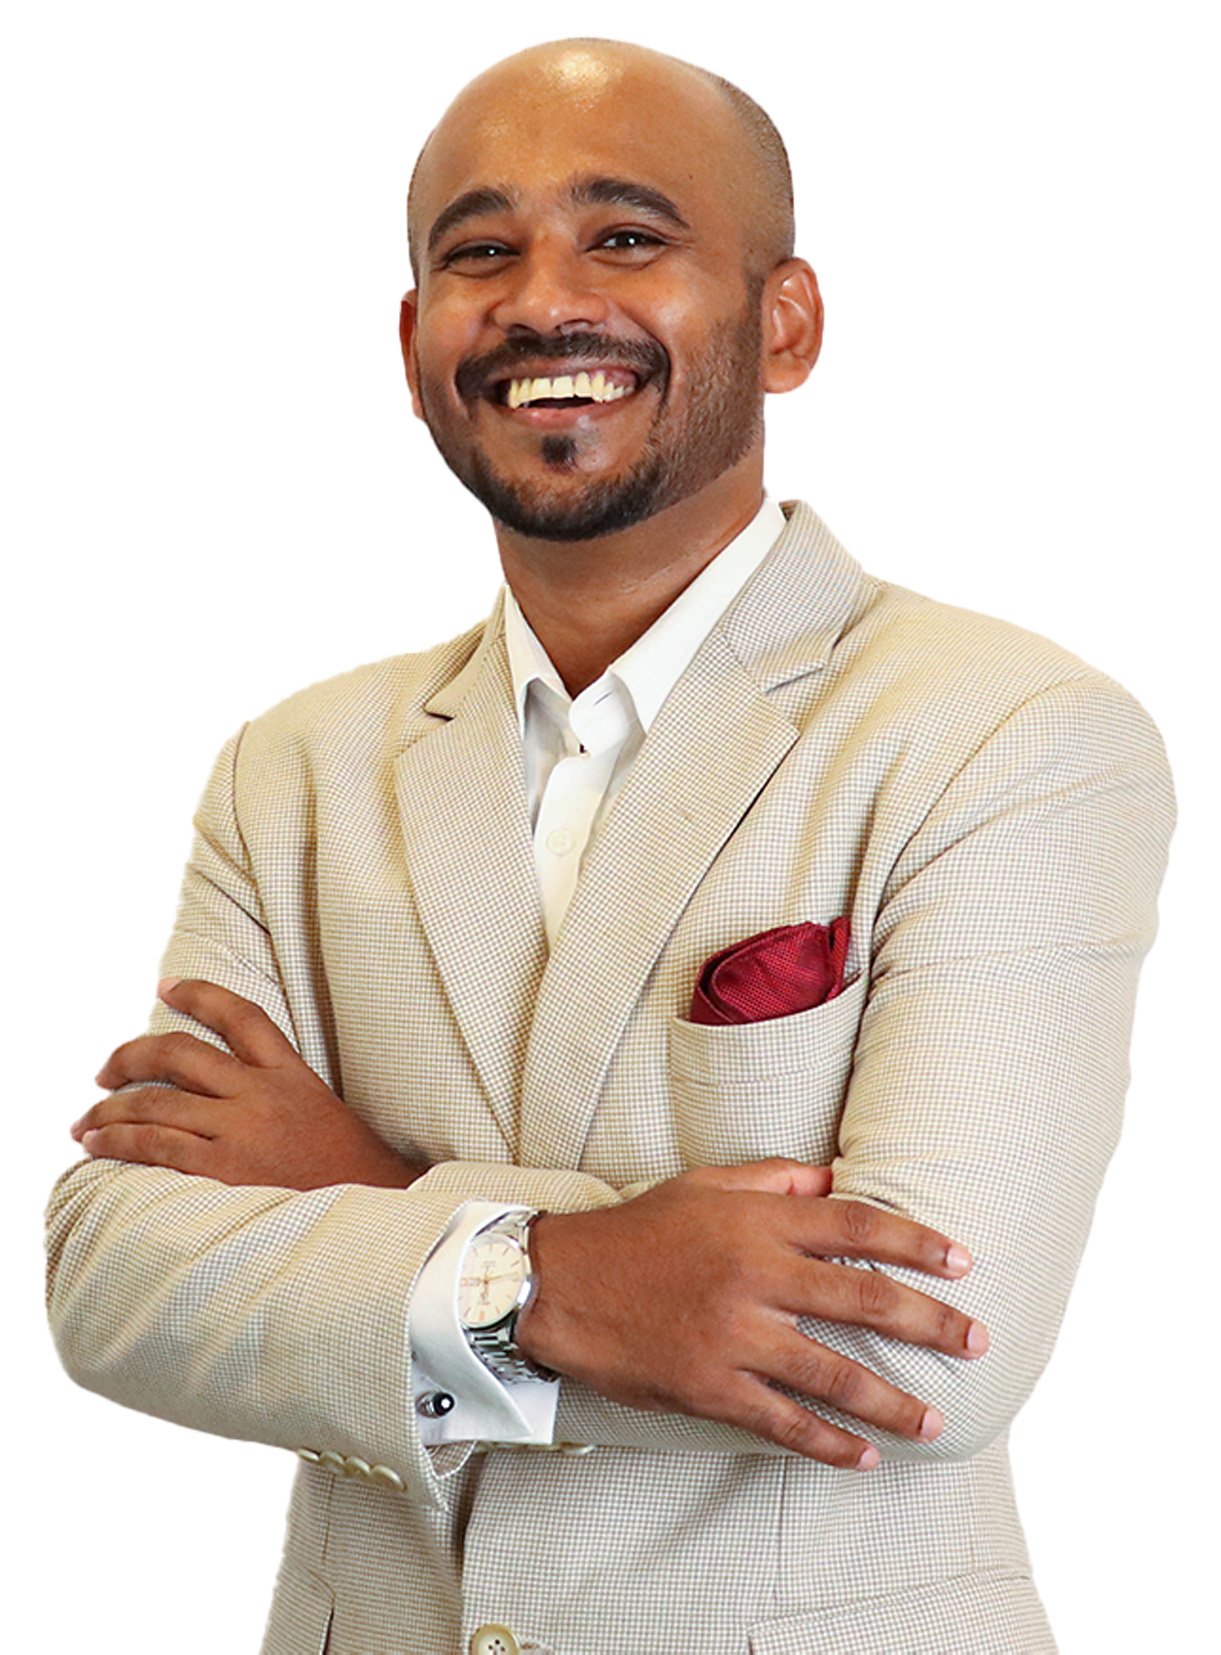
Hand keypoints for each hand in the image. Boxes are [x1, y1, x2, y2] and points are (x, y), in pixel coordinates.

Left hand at [72, 979, 426, 1190]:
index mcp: (290, 1074)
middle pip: (179, 1054)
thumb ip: (276, 1092)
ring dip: (110, 1110)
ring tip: (85, 1122)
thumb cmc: (350, 1171)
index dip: (199, 994)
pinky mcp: (224, 1172)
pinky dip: (119, 1143)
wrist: (377, 1213)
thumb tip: (223, 1090)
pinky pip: (156, 1147)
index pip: (240, 1016)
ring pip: (156, 1103)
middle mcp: (261, 1094)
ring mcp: (241, 1132)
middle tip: (104, 1070)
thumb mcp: (322, 1110)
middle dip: (129, 1056)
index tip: (166, 986)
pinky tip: (97, 1146)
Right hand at [517, 1159, 987, 1469]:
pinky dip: (830, 1443)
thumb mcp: (704, 1186)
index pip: (857, 1226)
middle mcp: (755, 1274)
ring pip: (835, 1373)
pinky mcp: (711, 1387)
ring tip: (936, 1419)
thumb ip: (773, 1180)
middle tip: (977, 1341)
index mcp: (758, 1220)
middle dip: (931, 1322)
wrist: (560, 1285)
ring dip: (894, 1400)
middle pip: (864, 1298)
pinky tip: (864, 1455)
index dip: (916, 1244)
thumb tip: (834, 1181)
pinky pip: (784, 1421)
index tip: (963, 1262)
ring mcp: (735, 1334)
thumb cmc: (638, 1230)